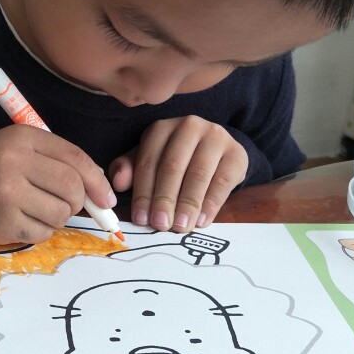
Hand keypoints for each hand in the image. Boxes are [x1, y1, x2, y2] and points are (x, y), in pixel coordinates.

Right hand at [0, 126, 116, 243]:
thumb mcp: (15, 148)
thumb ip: (55, 161)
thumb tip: (100, 193)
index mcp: (22, 137)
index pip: (75, 158)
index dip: (97, 181)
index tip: (106, 198)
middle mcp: (14, 162)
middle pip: (72, 187)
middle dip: (79, 202)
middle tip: (69, 206)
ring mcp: (7, 193)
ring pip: (60, 213)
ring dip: (58, 218)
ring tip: (38, 210)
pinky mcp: (1, 222)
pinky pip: (42, 232)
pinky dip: (41, 231)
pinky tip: (22, 221)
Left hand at [109, 116, 246, 231]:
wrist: (218, 151)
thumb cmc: (179, 159)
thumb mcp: (152, 160)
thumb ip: (131, 169)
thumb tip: (117, 183)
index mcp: (162, 128)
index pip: (148, 161)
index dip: (143, 192)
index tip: (141, 218)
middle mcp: (189, 127)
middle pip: (172, 167)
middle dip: (164, 199)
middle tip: (160, 225)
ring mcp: (216, 138)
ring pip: (198, 174)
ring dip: (187, 204)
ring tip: (180, 226)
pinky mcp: (236, 154)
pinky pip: (222, 181)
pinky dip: (211, 204)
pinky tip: (202, 221)